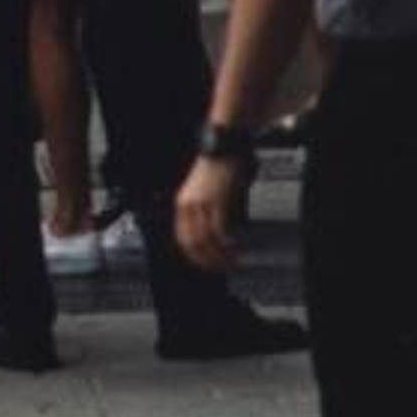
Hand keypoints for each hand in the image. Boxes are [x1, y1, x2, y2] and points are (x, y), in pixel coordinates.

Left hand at [172, 153, 244, 274]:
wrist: (223, 147)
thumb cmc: (218, 168)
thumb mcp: (205, 193)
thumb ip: (205, 212)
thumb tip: (214, 235)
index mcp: (181, 204)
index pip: (182, 239)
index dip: (194, 257)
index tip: (207, 266)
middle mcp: (187, 205)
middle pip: (192, 244)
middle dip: (207, 261)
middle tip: (222, 269)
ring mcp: (200, 204)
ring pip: (205, 240)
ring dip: (219, 256)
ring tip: (232, 262)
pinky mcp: (216, 201)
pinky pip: (218, 230)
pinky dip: (226, 243)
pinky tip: (234, 248)